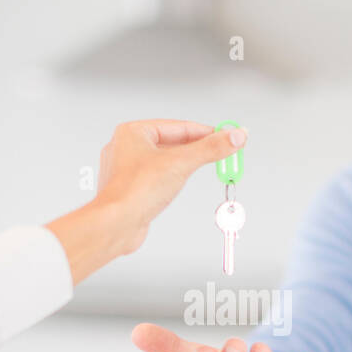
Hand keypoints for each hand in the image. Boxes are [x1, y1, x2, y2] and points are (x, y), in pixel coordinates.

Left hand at [45, 120, 245, 283]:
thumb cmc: (134, 192)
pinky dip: (174, 179)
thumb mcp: (181, 164)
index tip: (226, 135)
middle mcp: (127, 148)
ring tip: (206, 166)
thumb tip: (234, 137)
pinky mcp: (131, 190)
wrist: (116, 224)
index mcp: (133, 132)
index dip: (207, 132)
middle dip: (199, 149)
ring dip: (186, 164)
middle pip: (173, 143)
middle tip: (222, 152)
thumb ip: (211, 149)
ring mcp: (127, 170)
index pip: (179, 127)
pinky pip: (158, 178)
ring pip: (166, 161)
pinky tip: (181, 184)